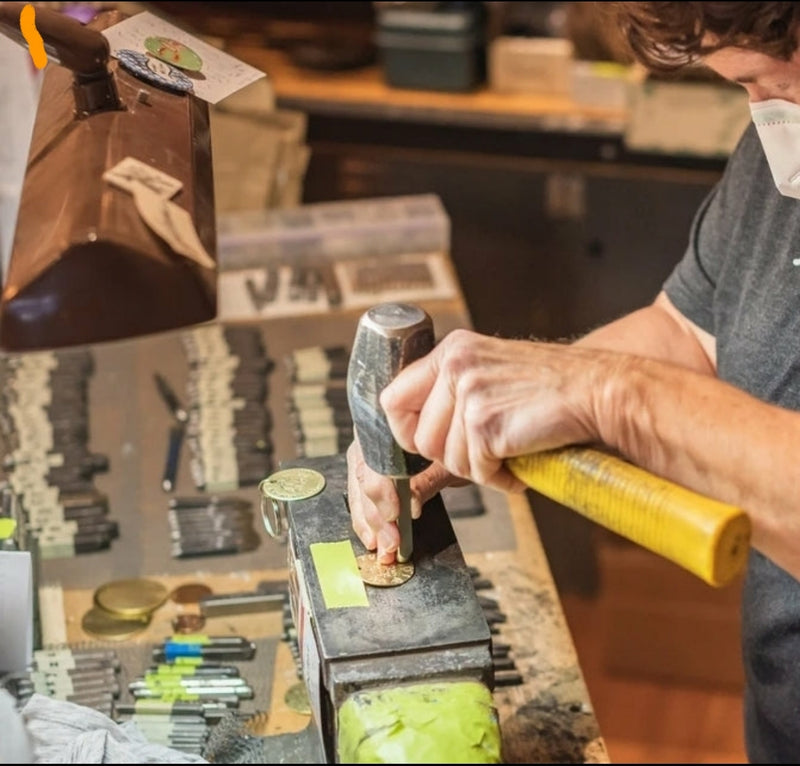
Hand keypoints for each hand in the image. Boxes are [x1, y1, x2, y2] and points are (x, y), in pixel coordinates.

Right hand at [346, 439, 465, 562]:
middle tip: (390, 542)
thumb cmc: (449, 450)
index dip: (382, 488)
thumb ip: (428, 481)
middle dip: (375, 515)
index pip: (377, 457)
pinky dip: (366, 521)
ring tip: (381, 547)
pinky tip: (372, 538)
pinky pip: (359, 498)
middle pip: (363, 476)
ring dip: (368, 522)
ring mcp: (364, 454)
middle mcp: (371, 436)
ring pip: (357, 490)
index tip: (393, 514)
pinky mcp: (365, 474)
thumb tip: (410, 506)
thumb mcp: (447, 464)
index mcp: (389, 426)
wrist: (452, 447)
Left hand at [379, 329, 612, 489]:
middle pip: (419, 439)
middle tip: (485, 452)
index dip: (406, 431)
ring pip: (445, 459)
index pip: (392, 399)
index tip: (427, 444)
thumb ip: (452, 391)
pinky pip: (477, 472)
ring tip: (508, 452)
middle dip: (451, 456)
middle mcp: (455, 366)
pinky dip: (500, 478)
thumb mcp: (490, 371)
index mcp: (451, 351)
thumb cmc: (551, 388)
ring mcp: (469, 393)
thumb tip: (416, 434)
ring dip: (479, 468)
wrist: (597, 390)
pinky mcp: (486, 423)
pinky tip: (520, 461)